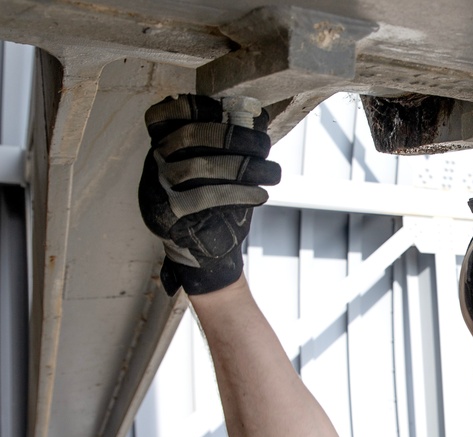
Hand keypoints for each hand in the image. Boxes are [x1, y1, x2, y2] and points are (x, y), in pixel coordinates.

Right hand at [138, 94, 280, 294]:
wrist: (204, 251)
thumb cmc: (216, 201)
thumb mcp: (216, 170)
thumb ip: (226, 144)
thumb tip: (258, 115)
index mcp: (162, 144)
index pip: (168, 112)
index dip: (200, 105)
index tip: (233, 108)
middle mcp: (154, 161)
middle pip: (193, 135)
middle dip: (235, 136)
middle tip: (266, 145)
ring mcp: (157, 187)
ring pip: (201, 165)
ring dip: (245, 166)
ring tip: (273, 173)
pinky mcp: (167, 213)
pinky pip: (205, 196)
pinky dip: (238, 193)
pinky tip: (260, 194)